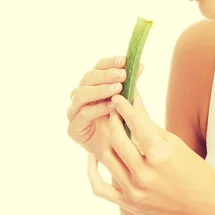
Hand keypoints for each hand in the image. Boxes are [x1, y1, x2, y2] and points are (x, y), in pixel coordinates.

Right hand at [66, 56, 143, 191]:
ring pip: (81, 93)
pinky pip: (83, 114)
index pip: (98, 67)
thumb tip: (140, 65)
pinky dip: (97, 108)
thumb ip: (131, 85)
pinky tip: (112, 106)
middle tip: (123, 74)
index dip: (110, 62)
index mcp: (93, 85)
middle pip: (88, 78)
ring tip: (118, 88)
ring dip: (100, 89)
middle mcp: (81, 96)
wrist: (119, 155)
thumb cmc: (124, 125)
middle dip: (106, 74)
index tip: (125, 59)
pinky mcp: (74, 129)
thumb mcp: (129, 102)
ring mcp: (74, 111)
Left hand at [86, 88, 214, 214]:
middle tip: (114, 110)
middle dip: (114, 120)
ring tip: (111, 130)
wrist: (203, 209)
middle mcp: (145, 174)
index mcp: (160, 156)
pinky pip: (100, 187)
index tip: (119, 97)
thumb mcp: (176, 144)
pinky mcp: (129, 204)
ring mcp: (134, 191)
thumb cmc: (196, 173)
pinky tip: (95, 157)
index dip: (125, 107)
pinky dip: (93, 171)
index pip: (136, 124)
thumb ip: (151, 126)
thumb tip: (135, 104)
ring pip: (107, 158)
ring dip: (107, 140)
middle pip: (118, 139)